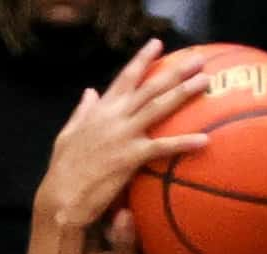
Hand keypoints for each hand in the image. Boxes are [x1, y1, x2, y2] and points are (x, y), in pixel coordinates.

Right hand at [36, 39, 209, 232]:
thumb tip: (90, 92)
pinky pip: (162, 147)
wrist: (61, 196)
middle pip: (149, 87)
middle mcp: (114, 116)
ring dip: (183, 92)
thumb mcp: (69, 133)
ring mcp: (123, 135)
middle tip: (197, 60)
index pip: (125, 77)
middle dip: (174, 70)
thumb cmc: (64, 170)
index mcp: (100, 109)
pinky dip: (183, 143)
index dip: (142, 59)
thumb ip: (82, 111)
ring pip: (158, 107)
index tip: (158, 44)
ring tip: (205, 82)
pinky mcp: (129, 157)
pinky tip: (204, 140)